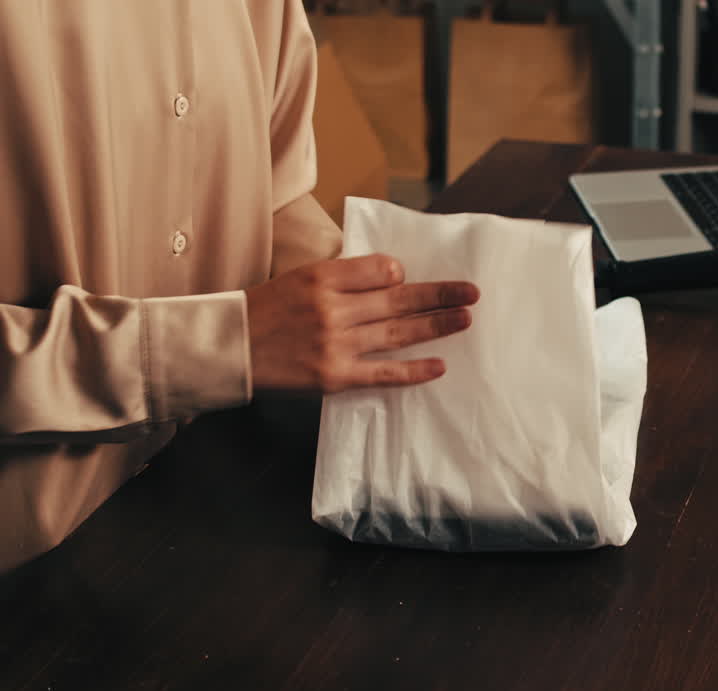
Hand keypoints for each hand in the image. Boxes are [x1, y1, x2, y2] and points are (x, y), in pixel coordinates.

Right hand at [245, 254, 478, 392]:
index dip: (398, 274)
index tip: (407, 279)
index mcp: (321, 277)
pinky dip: (413, 370)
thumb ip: (343, 276)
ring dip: (436, 325)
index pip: (378, 269)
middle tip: (472, 292)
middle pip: (398, 299)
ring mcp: (335, 344)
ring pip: (397, 333)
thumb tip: (392, 275)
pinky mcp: (334, 377)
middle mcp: (331, 308)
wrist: (228, 349)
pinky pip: (383, 373)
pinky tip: (439, 365)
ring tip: (465, 319)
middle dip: (439, 295)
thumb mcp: (299, 277)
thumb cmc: (265, 311)